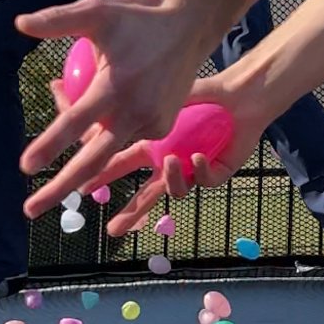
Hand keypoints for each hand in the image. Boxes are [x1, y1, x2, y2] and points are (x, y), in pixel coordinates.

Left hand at [15, 0, 218, 212]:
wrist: (187, 25)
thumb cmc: (135, 16)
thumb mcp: (95, 11)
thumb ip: (56, 20)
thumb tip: (18, 23)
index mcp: (116, 87)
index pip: (75, 123)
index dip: (49, 146)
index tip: (25, 167)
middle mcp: (136, 111)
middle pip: (92, 160)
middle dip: (60, 187)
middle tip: (29, 210)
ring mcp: (152, 123)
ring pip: (105, 147)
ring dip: (80, 157)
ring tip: (56, 158)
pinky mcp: (162, 127)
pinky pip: (124, 138)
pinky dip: (104, 134)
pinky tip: (89, 121)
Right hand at [96, 68, 273, 234]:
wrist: (241, 93)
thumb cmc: (203, 92)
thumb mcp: (162, 99)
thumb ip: (133, 107)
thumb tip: (96, 105)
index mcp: (154, 145)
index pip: (122, 164)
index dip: (103, 177)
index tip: (82, 188)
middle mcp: (171, 161)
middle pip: (146, 194)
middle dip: (129, 213)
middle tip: (113, 231)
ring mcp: (193, 170)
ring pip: (176, 190)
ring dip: (171, 179)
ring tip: (170, 161)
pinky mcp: (216, 173)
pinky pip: (203, 181)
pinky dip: (198, 170)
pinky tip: (198, 156)